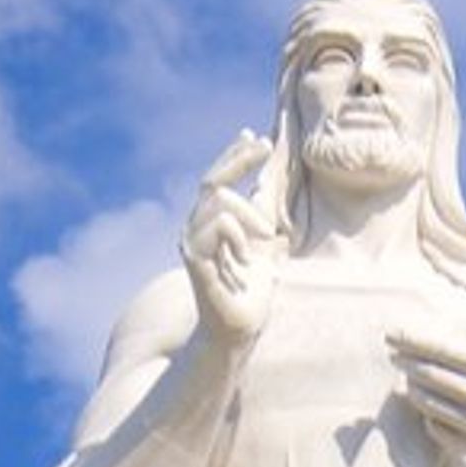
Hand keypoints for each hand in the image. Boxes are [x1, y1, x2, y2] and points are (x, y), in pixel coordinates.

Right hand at [182, 130, 279, 346]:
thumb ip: (265, 217)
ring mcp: (192, 242)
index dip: (234, 156)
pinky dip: (237, 233)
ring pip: (218, 200)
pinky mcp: (195, 259)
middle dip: (238, 159)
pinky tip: (244, 255)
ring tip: (266, 236)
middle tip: (263, 146)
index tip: (254, 136)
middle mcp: (195, 228)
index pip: (218, 179)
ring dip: (248, 212)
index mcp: (211, 223)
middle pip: (213, 180)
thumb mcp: (266, 247)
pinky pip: (217, 225)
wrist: (241, 330)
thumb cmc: (251, 292)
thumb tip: (273, 184)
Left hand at [388, 320, 465, 466]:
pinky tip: (426, 408)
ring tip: (407, 379)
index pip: (447, 350)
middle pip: (431, 373)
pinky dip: (427, 417)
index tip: (393, 332)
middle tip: (391, 353)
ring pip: (428, 402)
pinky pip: (436, 428)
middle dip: (405, 361)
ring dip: (412, 388)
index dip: (415, 340)